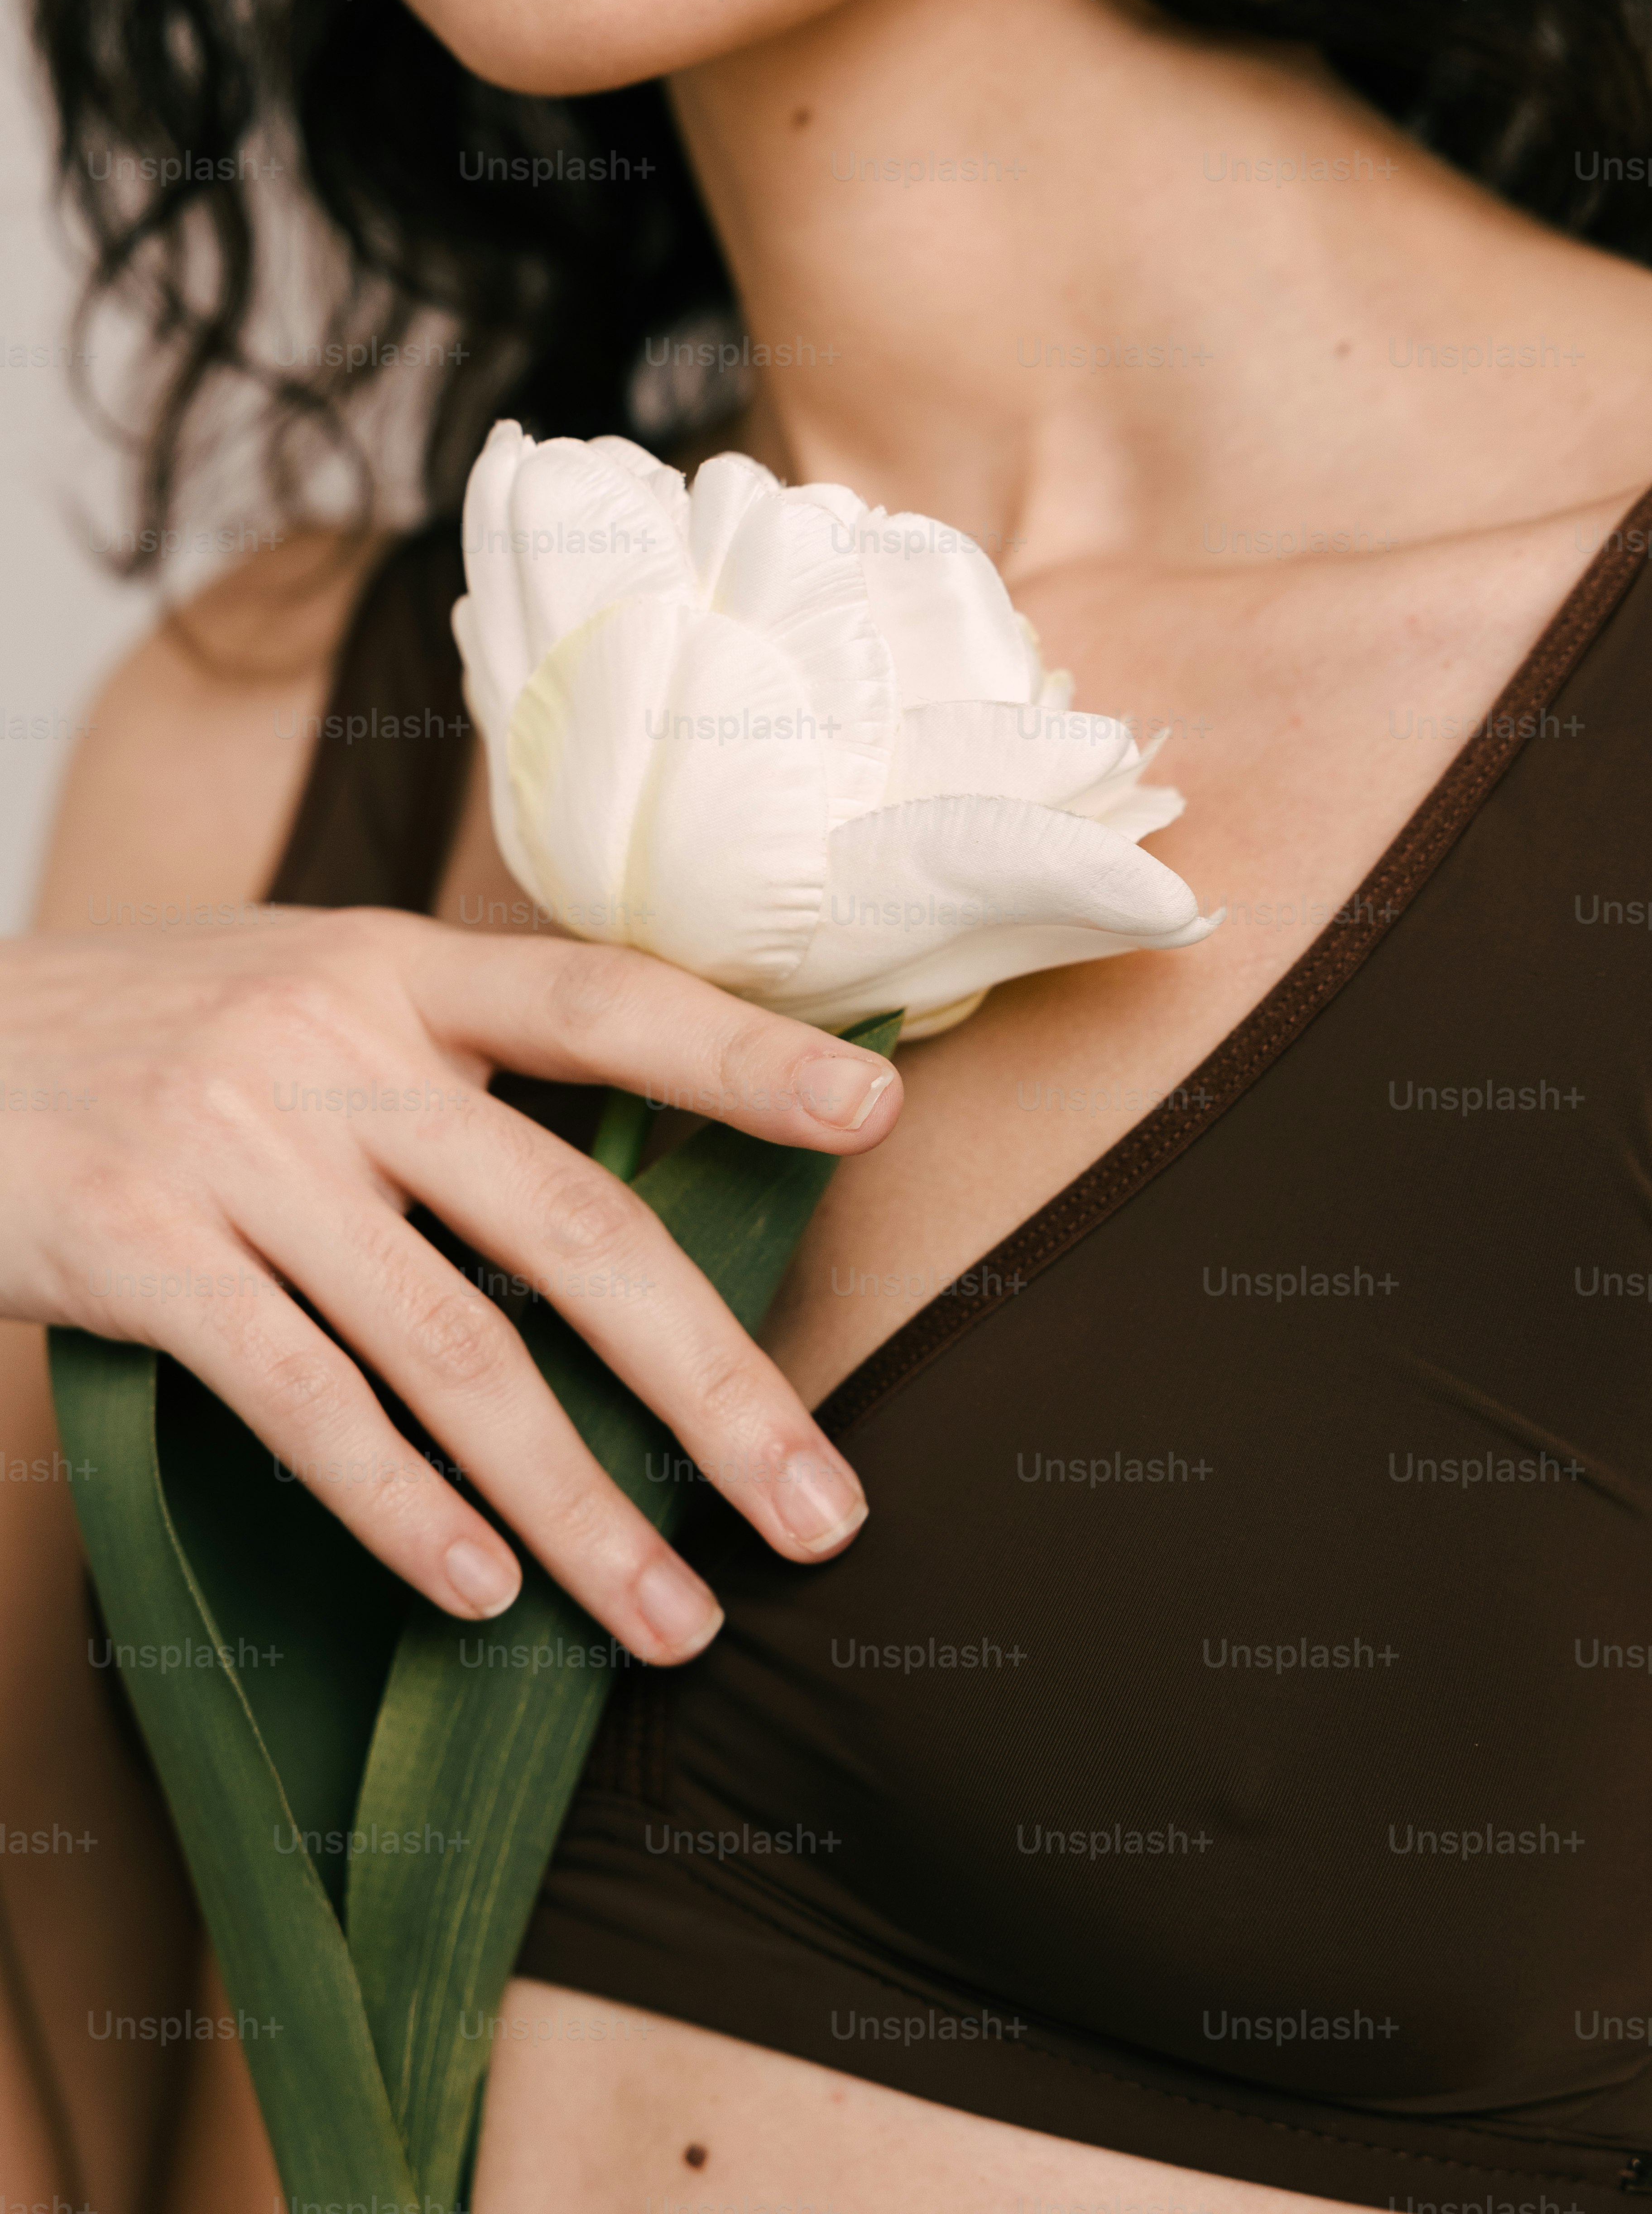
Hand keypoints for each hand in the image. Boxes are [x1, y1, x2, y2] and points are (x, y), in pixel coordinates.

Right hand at [0, 910, 900, 1659]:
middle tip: (818, 1511)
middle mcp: (330, 1047)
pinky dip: (404, 1507)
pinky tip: (483, 1591)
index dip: (739, 1054)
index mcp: (395, 968)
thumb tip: (614, 1193)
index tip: (872, 1114)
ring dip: (576, 1506)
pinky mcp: (143, 1253)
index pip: (600, 1001)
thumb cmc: (147, 1032)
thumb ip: (446, 1059)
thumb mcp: (303, 988)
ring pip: (452, 1351)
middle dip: (709, 1386)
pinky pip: (306, 1404)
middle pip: (568, 1225)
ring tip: (671, 1617)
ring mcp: (235, 1151)